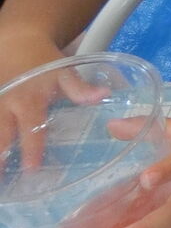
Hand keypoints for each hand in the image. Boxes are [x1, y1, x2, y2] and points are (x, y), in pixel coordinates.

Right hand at [0, 35, 95, 170]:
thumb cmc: (44, 63)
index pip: (30, 128)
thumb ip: (79, 88)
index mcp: (27, 101)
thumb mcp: (63, 72)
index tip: (31, 169)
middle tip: (4, 182)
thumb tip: (103, 96)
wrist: (15, 44)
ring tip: (1, 180)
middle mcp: (5, 106)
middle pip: (0, 137)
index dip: (31, 148)